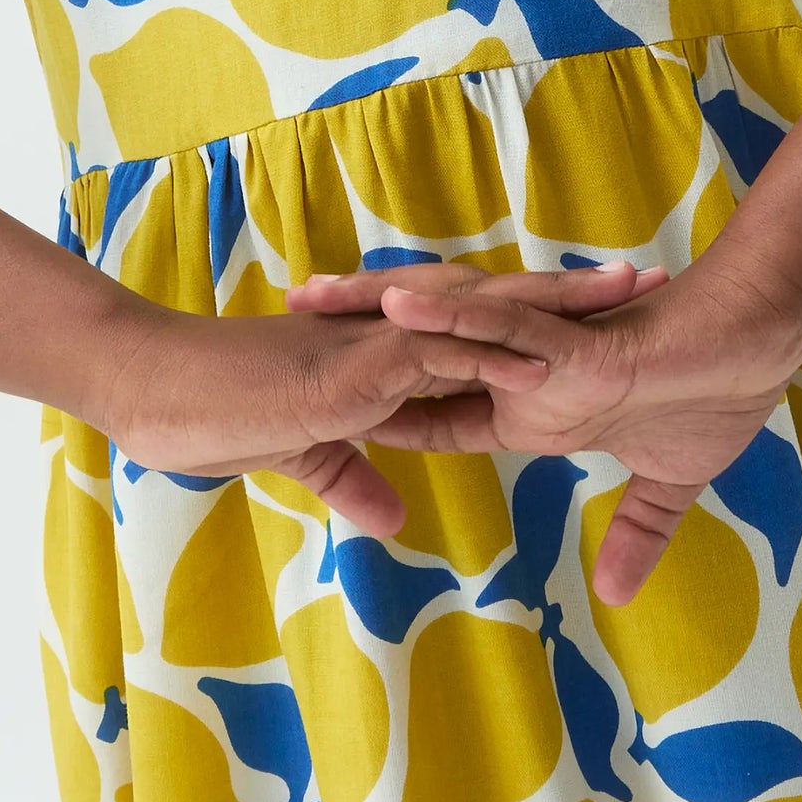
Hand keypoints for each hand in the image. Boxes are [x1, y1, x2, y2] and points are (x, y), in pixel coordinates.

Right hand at [89, 262, 655, 538]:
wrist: (155, 389)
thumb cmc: (212, 416)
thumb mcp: (302, 459)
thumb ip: (351, 476)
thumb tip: (394, 517)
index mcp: (387, 358)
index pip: (482, 338)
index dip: (544, 330)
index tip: (608, 327)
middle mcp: (393, 337)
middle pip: (501, 311)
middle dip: (573, 302)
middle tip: (646, 285)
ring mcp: (376, 344)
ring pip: (482, 317)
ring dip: (552, 309)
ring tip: (622, 298)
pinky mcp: (355, 364)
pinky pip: (434, 354)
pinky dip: (488, 353)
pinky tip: (545, 358)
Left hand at [287, 256, 801, 601]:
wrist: (767, 344)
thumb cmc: (720, 393)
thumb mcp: (670, 481)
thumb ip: (637, 531)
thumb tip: (618, 591)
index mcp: (535, 402)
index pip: (440, 402)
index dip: (381, 398)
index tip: (319, 395)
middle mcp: (527, 369)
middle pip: (425, 344)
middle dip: (355, 329)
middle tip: (288, 312)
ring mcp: (548, 353)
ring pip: (452, 325)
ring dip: (383, 311)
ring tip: (316, 295)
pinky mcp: (578, 347)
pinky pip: (505, 328)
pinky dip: (454, 320)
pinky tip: (402, 307)